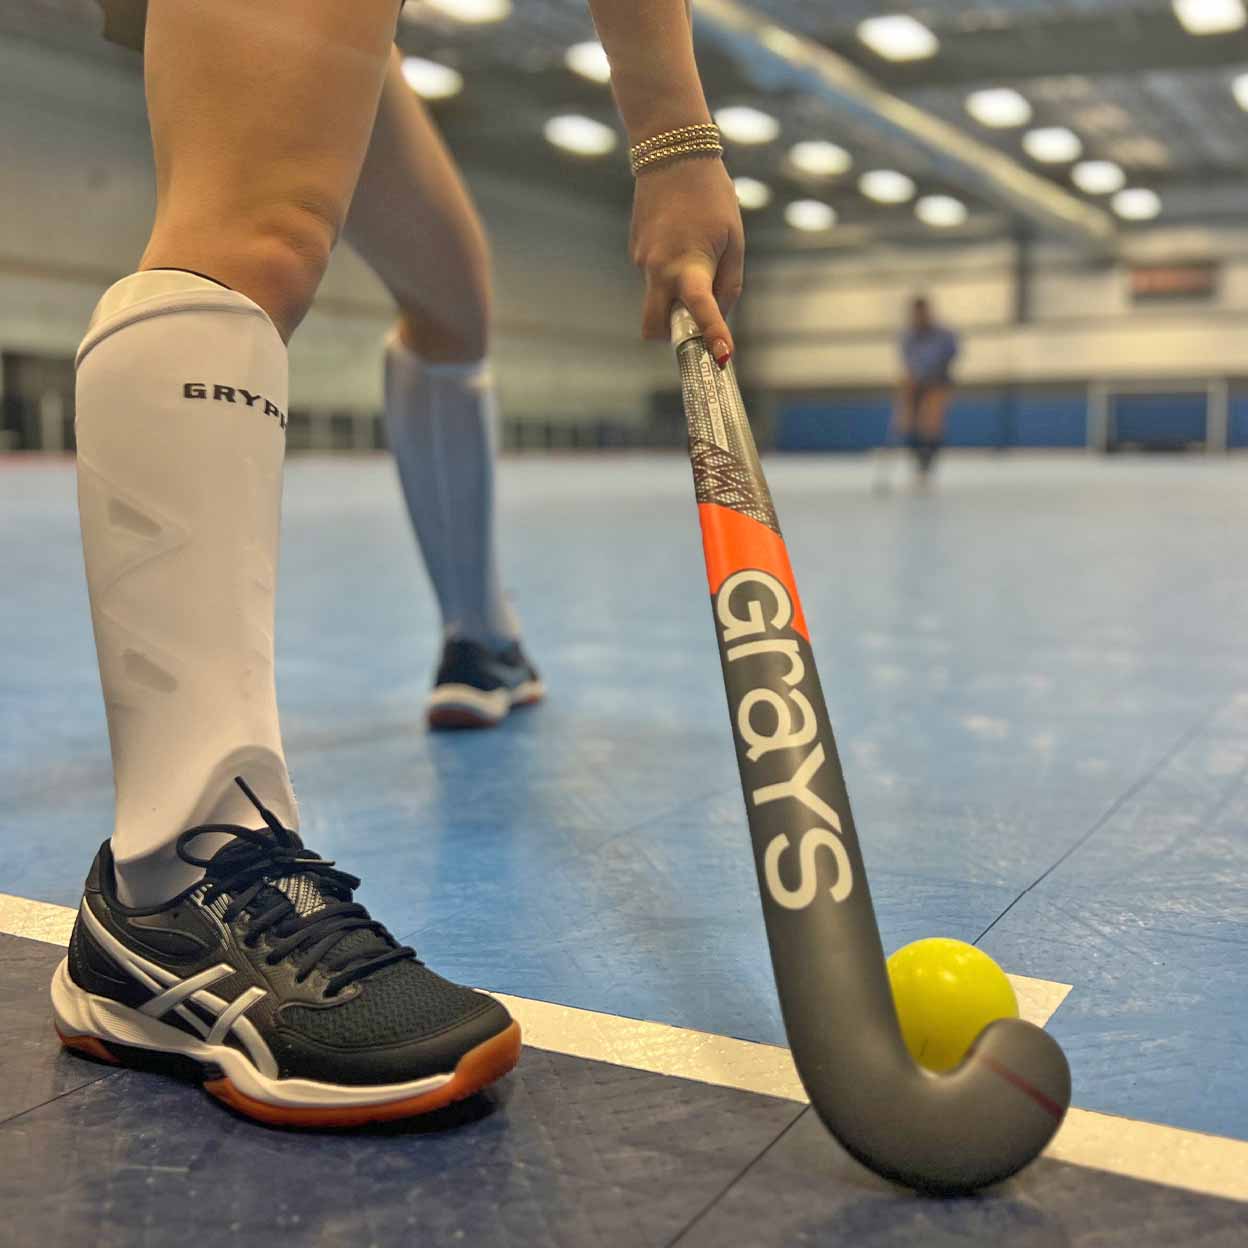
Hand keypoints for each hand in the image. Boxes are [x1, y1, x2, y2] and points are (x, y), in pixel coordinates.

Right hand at [630, 156, 743, 365]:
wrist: (670, 153)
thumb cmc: (711, 196)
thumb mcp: (735, 239)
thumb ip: (729, 283)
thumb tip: (718, 313)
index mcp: (689, 266)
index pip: (700, 311)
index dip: (712, 336)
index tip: (722, 358)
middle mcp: (659, 269)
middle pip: (654, 326)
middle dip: (669, 336)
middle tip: (691, 328)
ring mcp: (642, 261)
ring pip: (656, 297)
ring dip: (674, 293)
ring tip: (696, 247)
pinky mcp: (635, 249)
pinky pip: (654, 273)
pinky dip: (668, 268)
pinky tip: (680, 234)